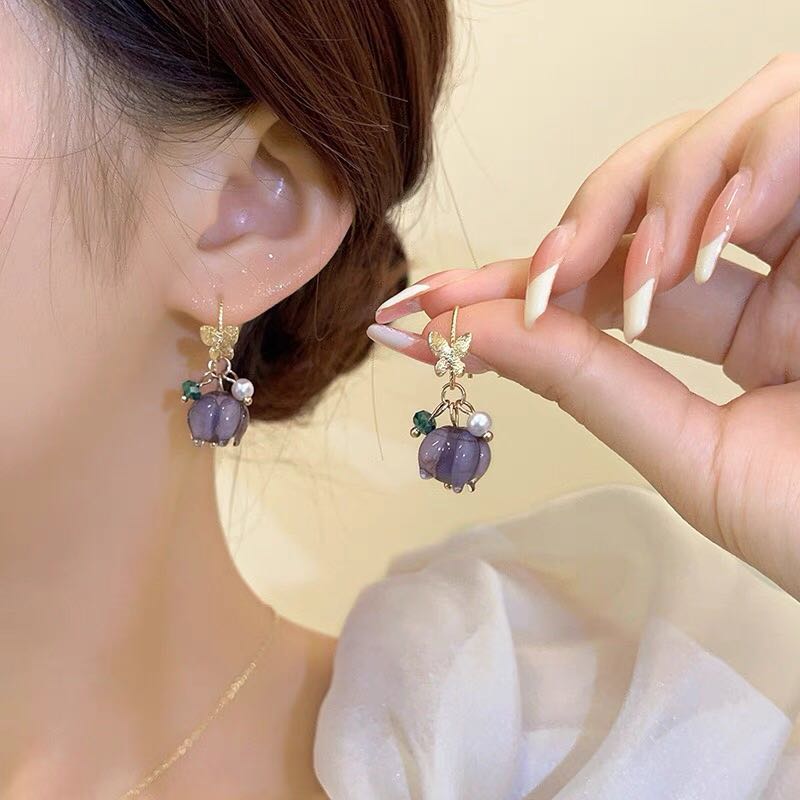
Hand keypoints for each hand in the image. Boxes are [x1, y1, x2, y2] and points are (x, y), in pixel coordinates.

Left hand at [368, 55, 799, 598]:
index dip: (507, 289)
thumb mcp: (694, 459)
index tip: (415, 311)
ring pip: (709, 143)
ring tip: (616, 279)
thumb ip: (595, 386)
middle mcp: (776, 267)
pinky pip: (792, 127)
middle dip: (571, 228)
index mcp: (736, 330)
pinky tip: (702, 243)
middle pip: (646, 197)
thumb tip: (480, 337)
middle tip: (507, 288)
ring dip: (645, 195)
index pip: (603, 287)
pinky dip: (737, 167)